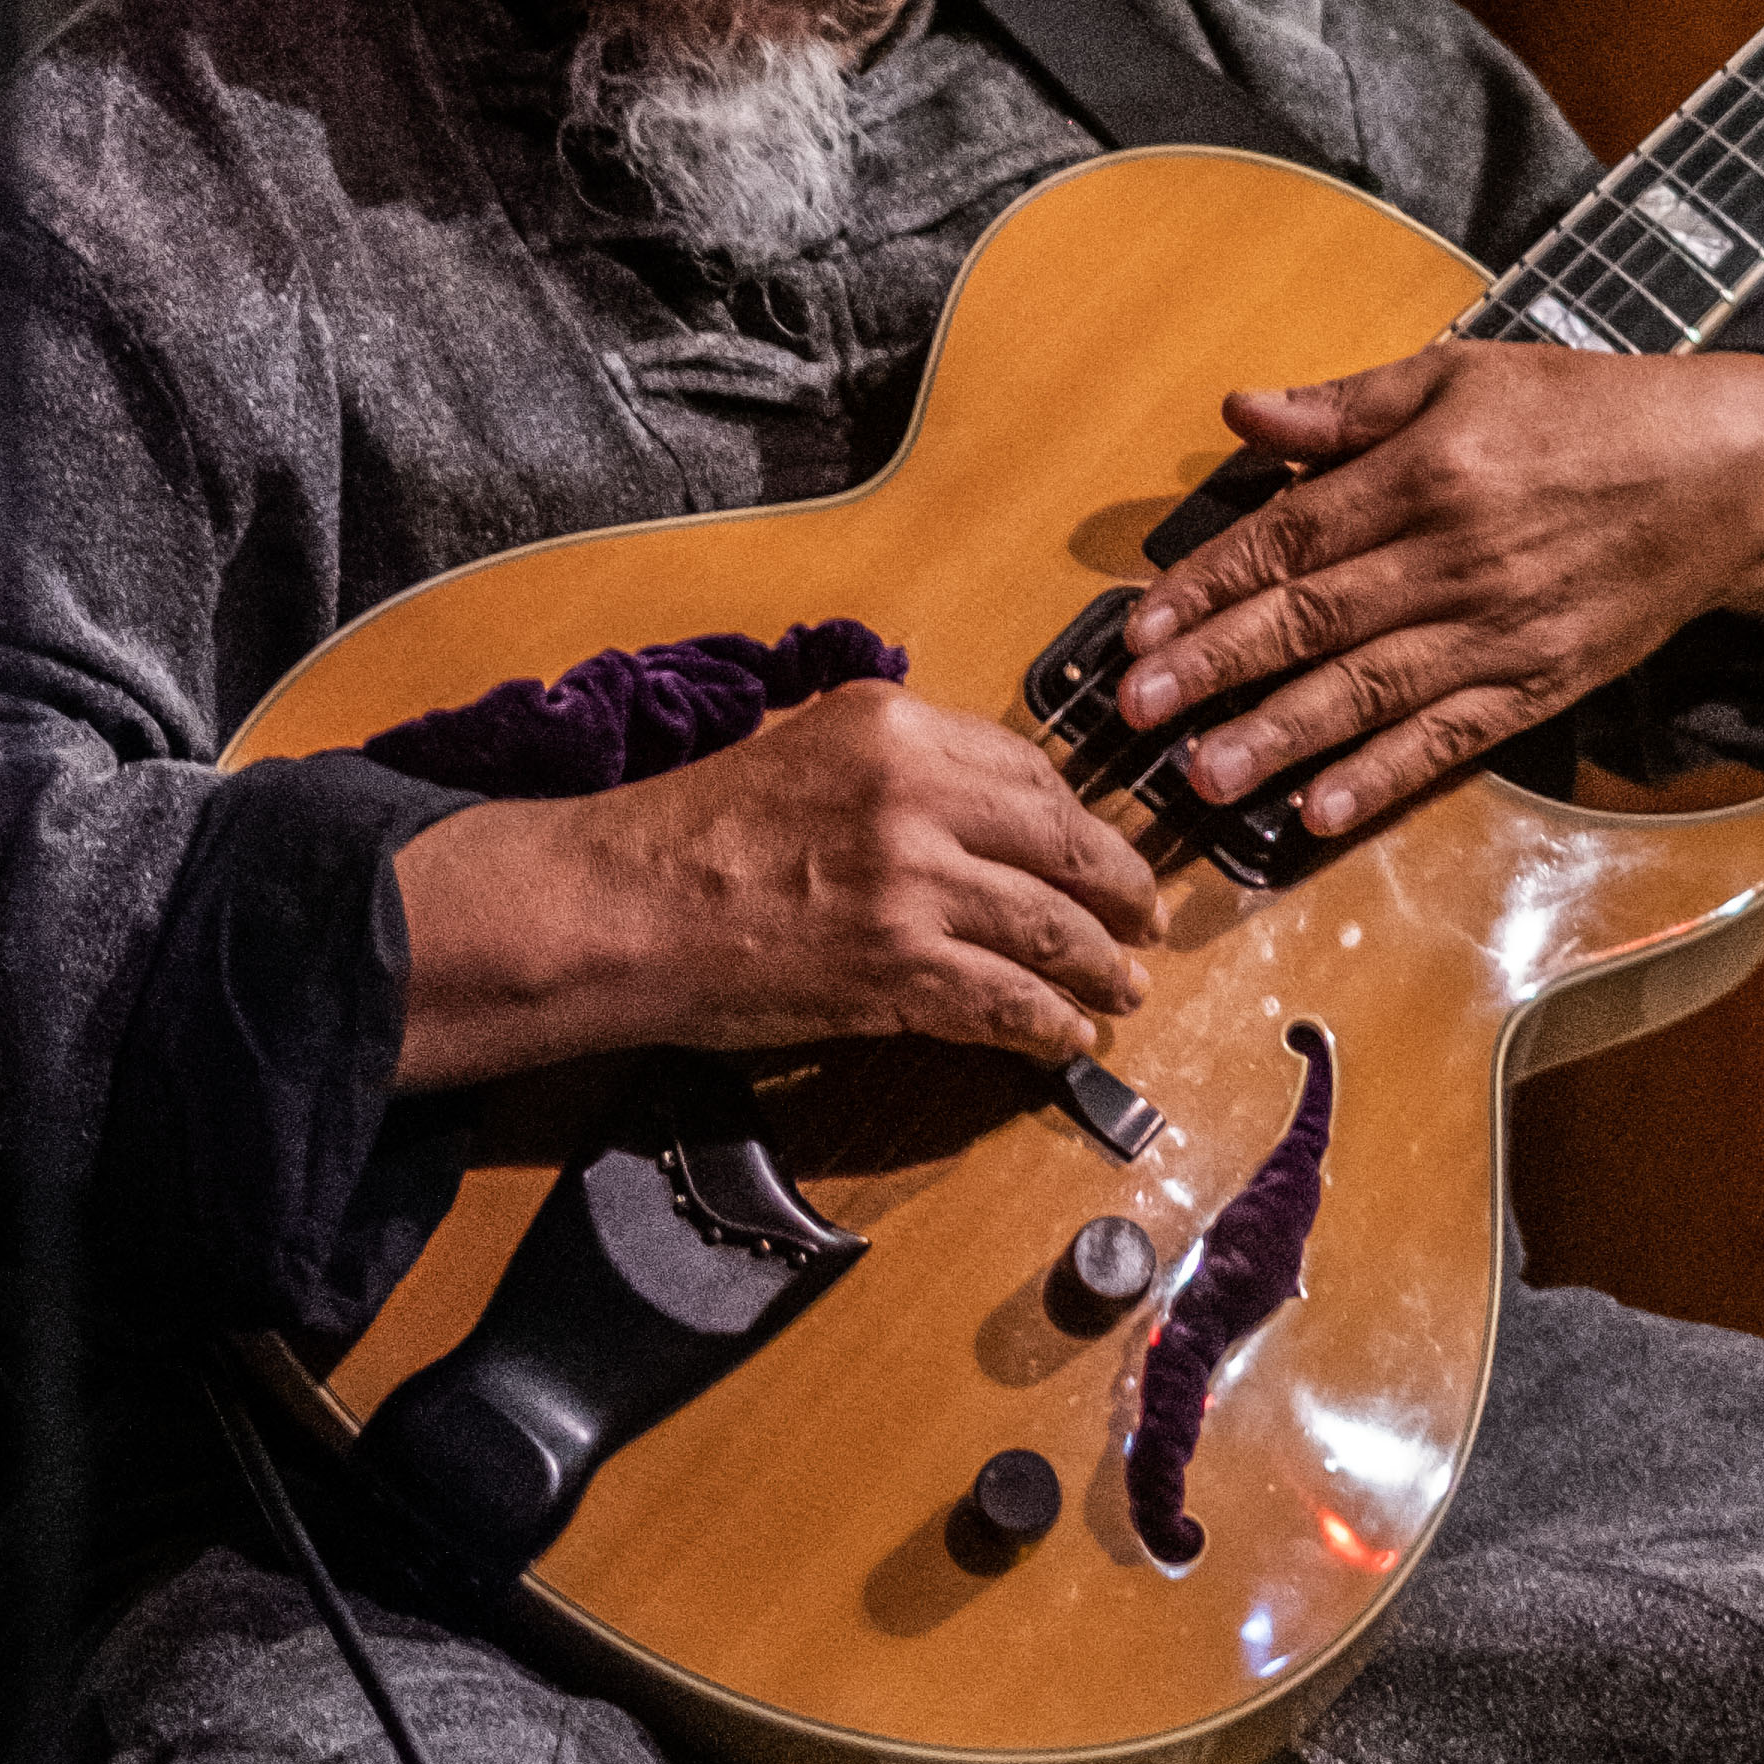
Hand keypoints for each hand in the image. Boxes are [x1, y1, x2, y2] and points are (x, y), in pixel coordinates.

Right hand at [394, 682, 1158, 1087]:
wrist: (618, 906)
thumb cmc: (688, 833)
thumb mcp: (801, 750)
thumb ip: (892, 765)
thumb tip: (972, 806)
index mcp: (893, 725)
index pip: (1026, 767)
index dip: (1073, 818)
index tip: (1093, 846)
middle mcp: (915, 792)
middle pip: (1060, 842)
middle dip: (1119, 888)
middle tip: (1145, 919)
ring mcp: (911, 883)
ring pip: (1049, 928)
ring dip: (1100, 968)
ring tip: (1125, 990)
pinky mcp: (898, 968)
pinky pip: (1007, 1000)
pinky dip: (1050, 1026)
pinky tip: (1068, 1038)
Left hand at [1114, 341, 1763, 838]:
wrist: (1727, 473)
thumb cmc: (1588, 411)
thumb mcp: (1463, 374)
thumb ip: (1346, 406)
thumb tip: (1242, 411)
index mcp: (1429, 471)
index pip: (1293, 534)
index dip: (1210, 582)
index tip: (1140, 623)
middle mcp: (1457, 557)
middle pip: (1316, 619)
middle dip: (1217, 667)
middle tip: (1137, 710)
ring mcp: (1500, 631)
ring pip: (1372, 690)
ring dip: (1282, 735)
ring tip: (1205, 773)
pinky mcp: (1539, 684)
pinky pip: (1452, 740)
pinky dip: (1387, 777)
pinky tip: (1323, 810)